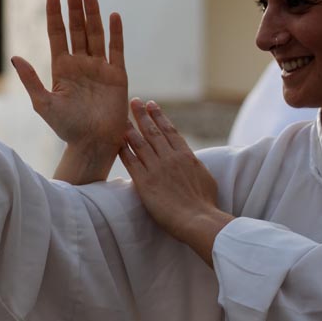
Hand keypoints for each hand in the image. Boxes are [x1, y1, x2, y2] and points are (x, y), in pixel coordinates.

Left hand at [11, 0, 127, 183]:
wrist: (92, 143)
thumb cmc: (66, 128)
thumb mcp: (44, 103)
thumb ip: (31, 80)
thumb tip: (15, 57)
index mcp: (62, 69)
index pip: (57, 35)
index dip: (55, 15)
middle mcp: (81, 65)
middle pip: (77, 30)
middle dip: (74, 9)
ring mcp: (100, 68)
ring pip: (95, 35)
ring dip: (93, 15)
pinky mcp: (117, 75)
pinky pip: (116, 50)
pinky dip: (115, 33)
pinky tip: (113, 16)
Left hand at [119, 99, 232, 266]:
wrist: (198, 219)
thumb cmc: (206, 204)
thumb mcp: (205, 177)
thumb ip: (194, 166)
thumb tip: (191, 161)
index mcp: (185, 155)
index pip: (170, 130)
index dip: (159, 116)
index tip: (152, 105)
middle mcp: (169, 157)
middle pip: (153, 131)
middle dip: (142, 115)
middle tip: (134, 101)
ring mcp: (156, 168)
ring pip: (139, 143)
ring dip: (129, 128)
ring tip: (121, 116)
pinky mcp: (144, 182)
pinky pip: (130, 161)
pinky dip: (123, 150)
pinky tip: (116, 141)